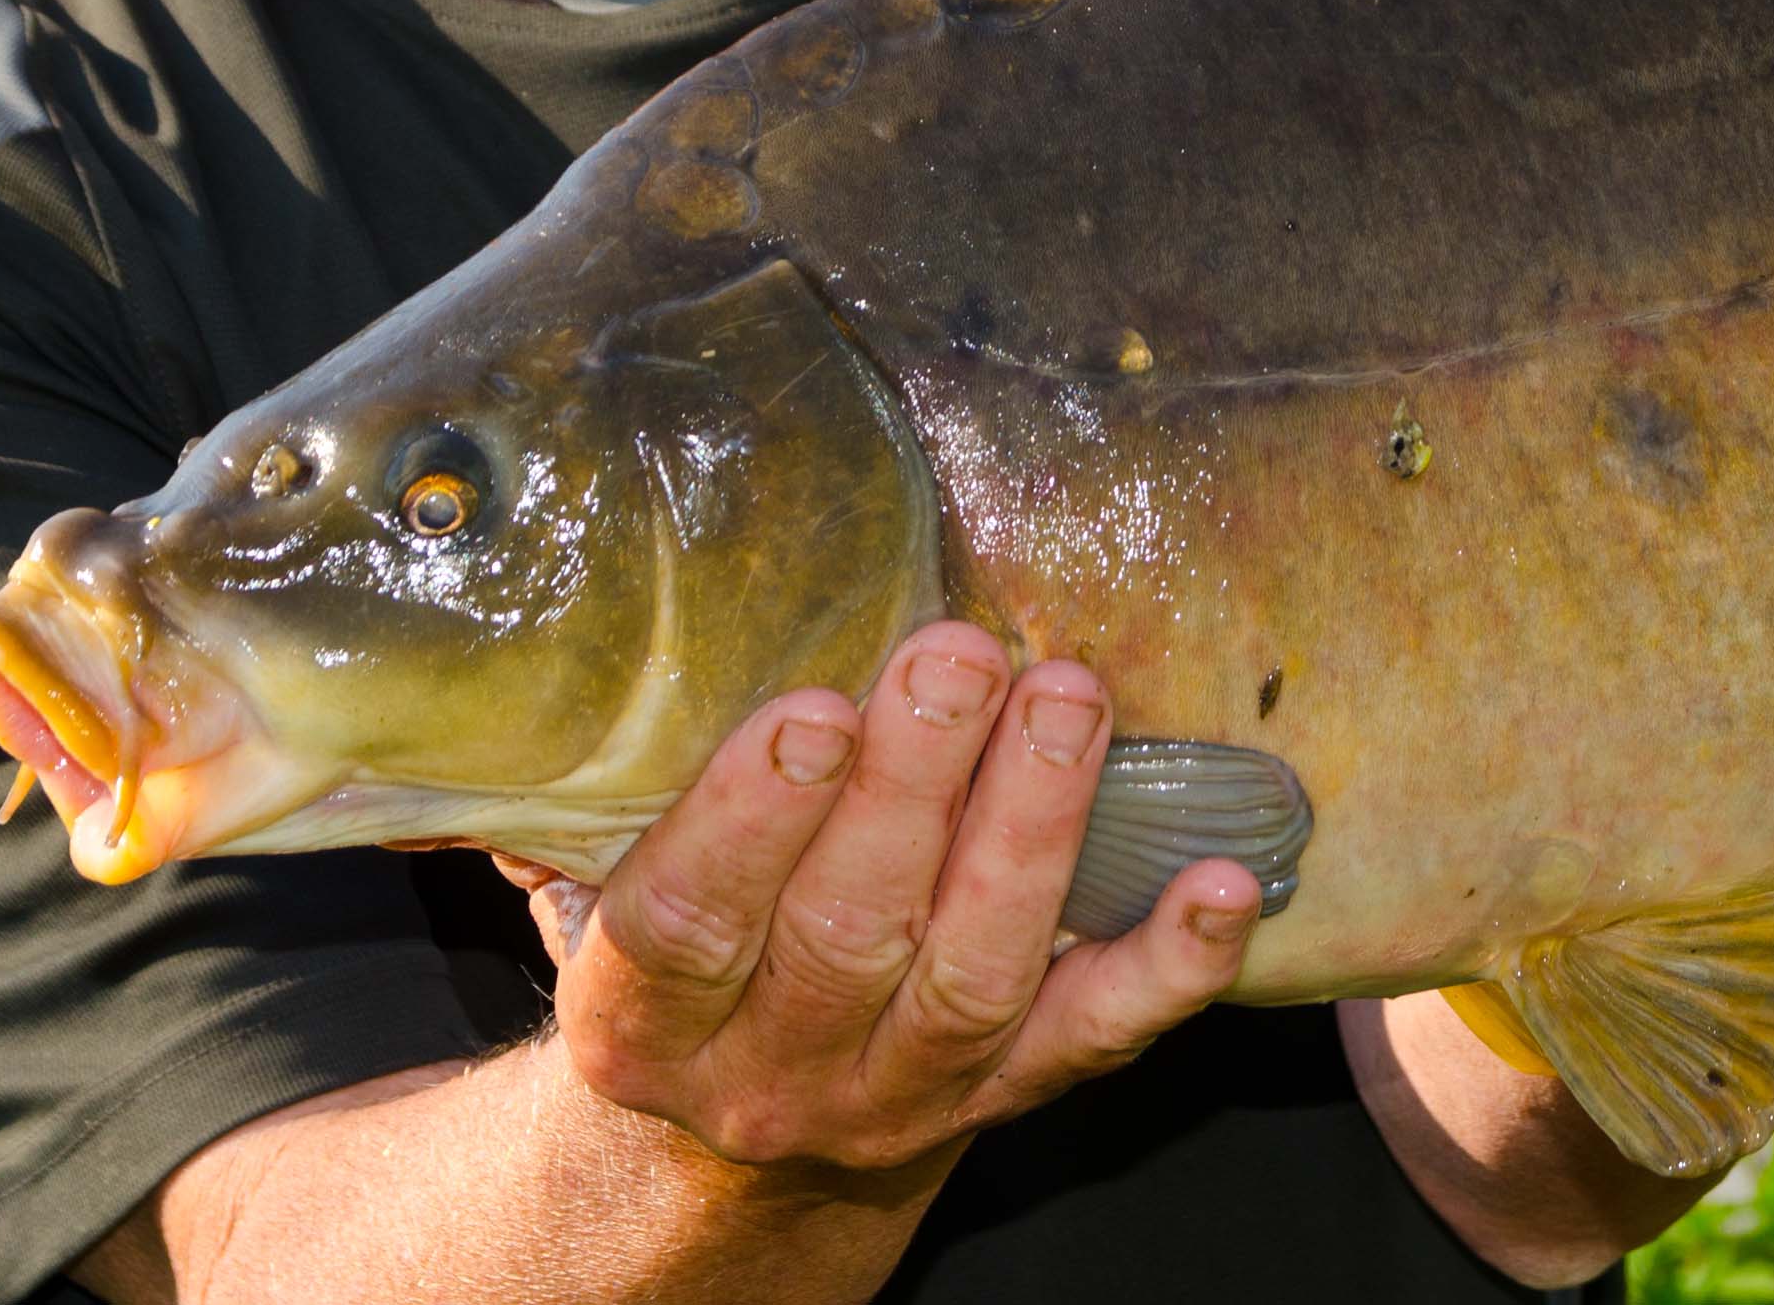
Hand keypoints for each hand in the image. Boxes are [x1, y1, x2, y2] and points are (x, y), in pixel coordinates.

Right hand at [515, 622, 1259, 1171]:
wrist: (725, 1147)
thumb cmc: (675, 952)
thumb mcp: (595, 886)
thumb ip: (585, 791)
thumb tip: (545, 627)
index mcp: (643, 1018)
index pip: (688, 922)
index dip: (750, 820)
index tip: (813, 711)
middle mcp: (769, 1071)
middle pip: (848, 937)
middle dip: (915, 787)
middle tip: (962, 654)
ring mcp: (899, 1094)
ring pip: (974, 977)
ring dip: (1031, 833)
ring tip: (1069, 698)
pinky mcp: (1006, 1097)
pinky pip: (1097, 1040)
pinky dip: (1171, 965)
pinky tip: (1228, 881)